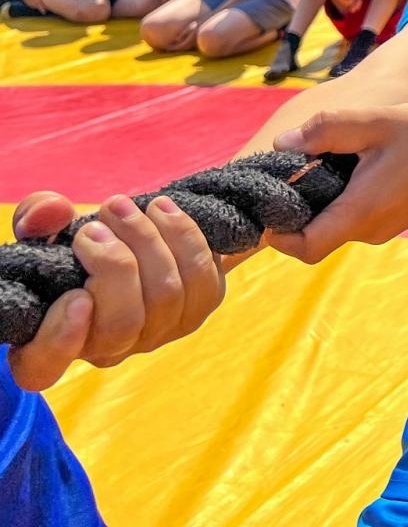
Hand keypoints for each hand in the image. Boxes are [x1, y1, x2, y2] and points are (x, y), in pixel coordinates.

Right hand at [6, 191, 224, 390]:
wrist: (135, 240)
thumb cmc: (80, 240)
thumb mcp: (46, 227)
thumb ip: (37, 218)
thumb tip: (53, 210)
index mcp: (53, 339)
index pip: (43, 366)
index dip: (60, 340)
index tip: (75, 296)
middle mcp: (107, 348)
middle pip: (121, 323)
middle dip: (117, 263)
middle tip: (103, 219)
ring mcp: (155, 334)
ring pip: (166, 298)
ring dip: (152, 242)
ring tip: (136, 206)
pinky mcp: (195, 311)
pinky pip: (203, 283)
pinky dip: (188, 240)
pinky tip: (165, 211)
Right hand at [21, 0, 45, 9]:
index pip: (38, 1)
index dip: (41, 7)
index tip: (44, 12)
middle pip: (34, 4)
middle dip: (39, 7)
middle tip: (44, 10)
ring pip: (30, 4)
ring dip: (35, 6)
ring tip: (40, 7)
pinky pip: (27, 2)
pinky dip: (31, 4)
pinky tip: (35, 5)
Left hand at [269, 102, 407, 263]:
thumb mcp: (378, 121)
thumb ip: (327, 129)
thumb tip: (282, 144)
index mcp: (362, 211)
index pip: (305, 248)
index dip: (279, 236)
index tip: (268, 207)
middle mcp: (372, 230)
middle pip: (318, 235)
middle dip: (300, 210)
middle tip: (294, 169)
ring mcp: (388, 228)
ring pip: (340, 223)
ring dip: (326, 201)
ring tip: (328, 160)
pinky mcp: (399, 219)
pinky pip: (360, 217)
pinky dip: (347, 198)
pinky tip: (359, 165)